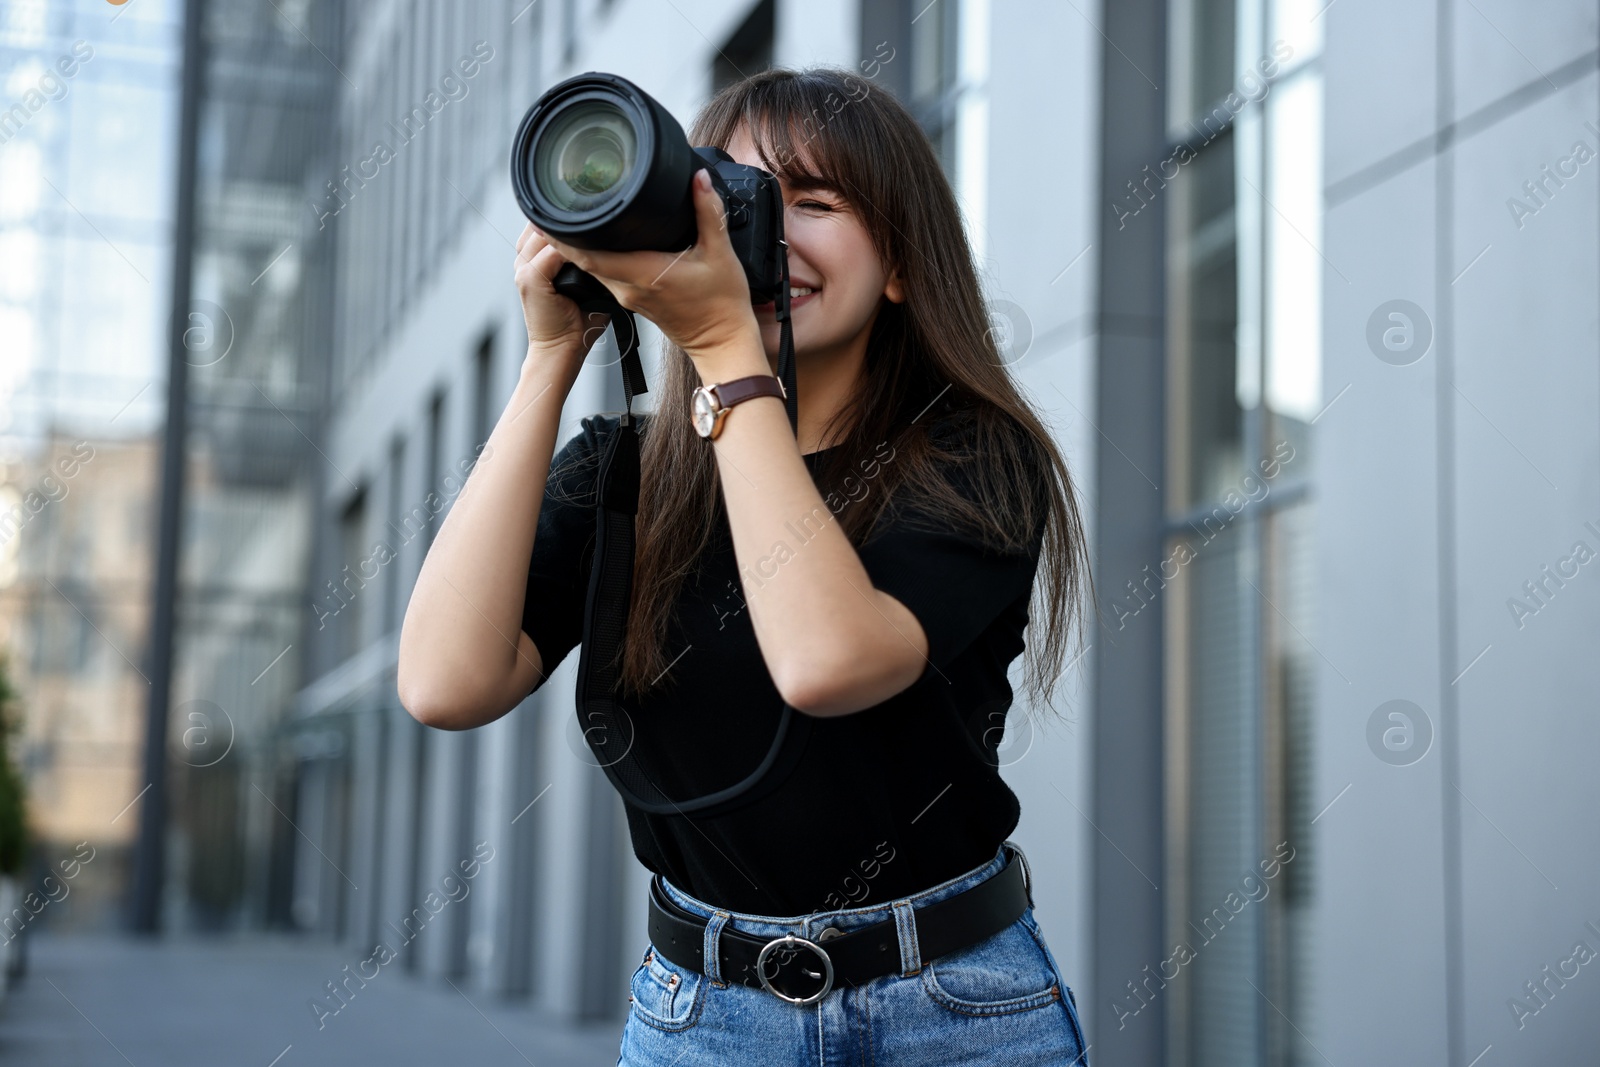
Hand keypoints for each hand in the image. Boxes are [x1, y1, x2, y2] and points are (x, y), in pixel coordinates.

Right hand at [514, 222, 611, 383]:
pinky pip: (550, 254)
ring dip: (568, 232)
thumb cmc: (577, 323)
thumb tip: (618, 246)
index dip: (564, 219)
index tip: (590, 216)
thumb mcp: (587, 286)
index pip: (544, 225)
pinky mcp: (530, 279)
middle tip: (595, 220)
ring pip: (544, 234)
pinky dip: (568, 249)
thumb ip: (592, 263)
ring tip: (593, 233)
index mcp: (533, 261)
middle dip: (565, 220)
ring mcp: (523, 270)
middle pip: (541, 224)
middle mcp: (523, 262)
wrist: (561, 351)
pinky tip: (586, 250)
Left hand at [537, 170, 764, 364]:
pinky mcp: (634, 301)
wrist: (723, 343)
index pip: (590, 256)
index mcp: (644, 274)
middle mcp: (630, 289)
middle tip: (553, 208)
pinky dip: (596, 258)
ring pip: (594, 269)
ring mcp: (630, 297)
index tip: (548, 216)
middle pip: (584, 261)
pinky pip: (606, 276)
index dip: (564, 237)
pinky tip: (598, 241)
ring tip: (569, 220)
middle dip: (565, 237)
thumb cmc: (723, 306)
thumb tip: (698, 179)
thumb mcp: (721, 253)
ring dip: (578, 248)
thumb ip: (708, 212)